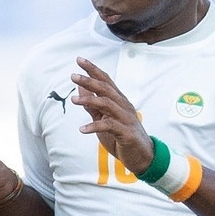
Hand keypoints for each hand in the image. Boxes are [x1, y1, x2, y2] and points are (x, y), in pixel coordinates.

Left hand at [71, 58, 153, 175]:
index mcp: (118, 100)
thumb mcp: (103, 119)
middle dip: (89, 81)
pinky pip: (109, 126)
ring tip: (73, 100)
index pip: (105, 80)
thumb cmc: (121, 136)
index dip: (93, 70)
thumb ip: (92, 105)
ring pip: (107, 104)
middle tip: (73, 75)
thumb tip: (80, 89)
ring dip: (89, 101)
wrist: (142, 156)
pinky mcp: (126, 133)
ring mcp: (126, 118)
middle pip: (106, 88)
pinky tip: (82, 129)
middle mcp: (123, 105)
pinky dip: (94, 126)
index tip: (79, 60)